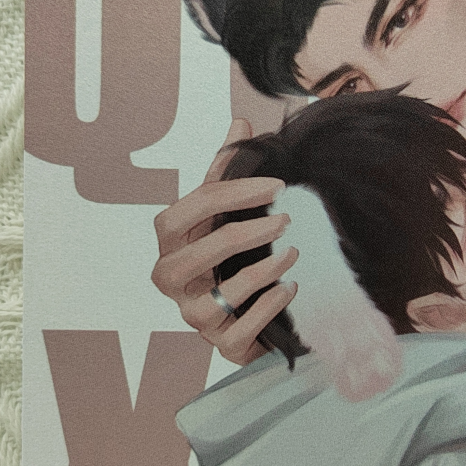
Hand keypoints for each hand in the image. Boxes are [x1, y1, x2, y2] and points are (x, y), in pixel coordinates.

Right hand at [151, 119, 298, 364]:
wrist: (246, 318)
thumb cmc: (231, 259)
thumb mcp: (226, 215)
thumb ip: (227, 173)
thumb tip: (240, 121)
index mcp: (170, 244)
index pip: (185, 211)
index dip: (230, 193)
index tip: (276, 185)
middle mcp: (172, 282)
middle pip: (196, 254)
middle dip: (242, 233)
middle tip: (287, 219)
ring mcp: (193, 317)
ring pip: (219, 296)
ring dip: (262, 271)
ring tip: (294, 253)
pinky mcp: (221, 345)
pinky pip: (241, 330)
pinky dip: (269, 307)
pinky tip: (292, 288)